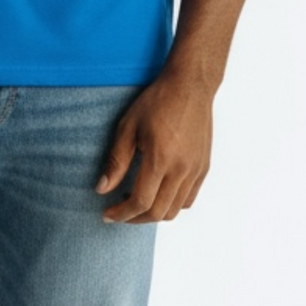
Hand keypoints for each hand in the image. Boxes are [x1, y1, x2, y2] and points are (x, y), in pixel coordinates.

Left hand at [96, 70, 213, 222]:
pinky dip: (171, 204)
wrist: (190, 86)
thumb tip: (102, 188)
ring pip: (175, 210)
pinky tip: (157, 192)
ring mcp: (196, 169)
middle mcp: (182, 168)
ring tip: (136, 201)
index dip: (121, 213)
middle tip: (119, 212)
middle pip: (158, 212)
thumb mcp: (128, 127)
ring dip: (153, 213)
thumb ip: (116, 161)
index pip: (141, 201)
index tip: (107, 213)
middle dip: (135, 218)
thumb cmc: (158, 102)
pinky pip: (188, 198)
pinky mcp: (203, 167)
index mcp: (161, 158)